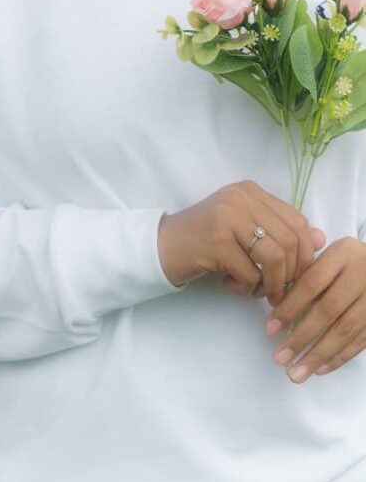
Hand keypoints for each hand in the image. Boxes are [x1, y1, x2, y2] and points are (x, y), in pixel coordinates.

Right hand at [158, 180, 324, 304]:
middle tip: (276, 290)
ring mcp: (227, 217)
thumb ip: (279, 232)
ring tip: (256, 290)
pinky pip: (252, 274)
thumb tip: (320, 239)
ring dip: (271, 283)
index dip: (303, 253)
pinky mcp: (216, 242)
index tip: (294, 275)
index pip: (297, 221)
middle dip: (290, 273)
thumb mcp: (246, 232)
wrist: (161, 247)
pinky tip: (232, 285)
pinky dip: (247, 288)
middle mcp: (240, 198)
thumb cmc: (206, 241)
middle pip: (290, 240)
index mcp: (250, 191)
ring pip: (275, 258)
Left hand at [266, 237, 365, 381]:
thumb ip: (304, 275)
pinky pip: (362, 340)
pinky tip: (321, 368)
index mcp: (343, 255)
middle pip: (328, 310)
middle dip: (301, 337)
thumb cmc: (346, 260)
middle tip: (280, 358)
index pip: (311, 284)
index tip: (270, 330)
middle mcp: (362, 275)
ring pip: (346, 330)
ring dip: (319, 355)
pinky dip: (340, 357)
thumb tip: (276, 306)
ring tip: (297, 373)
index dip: (289, 307)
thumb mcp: (327, 256)